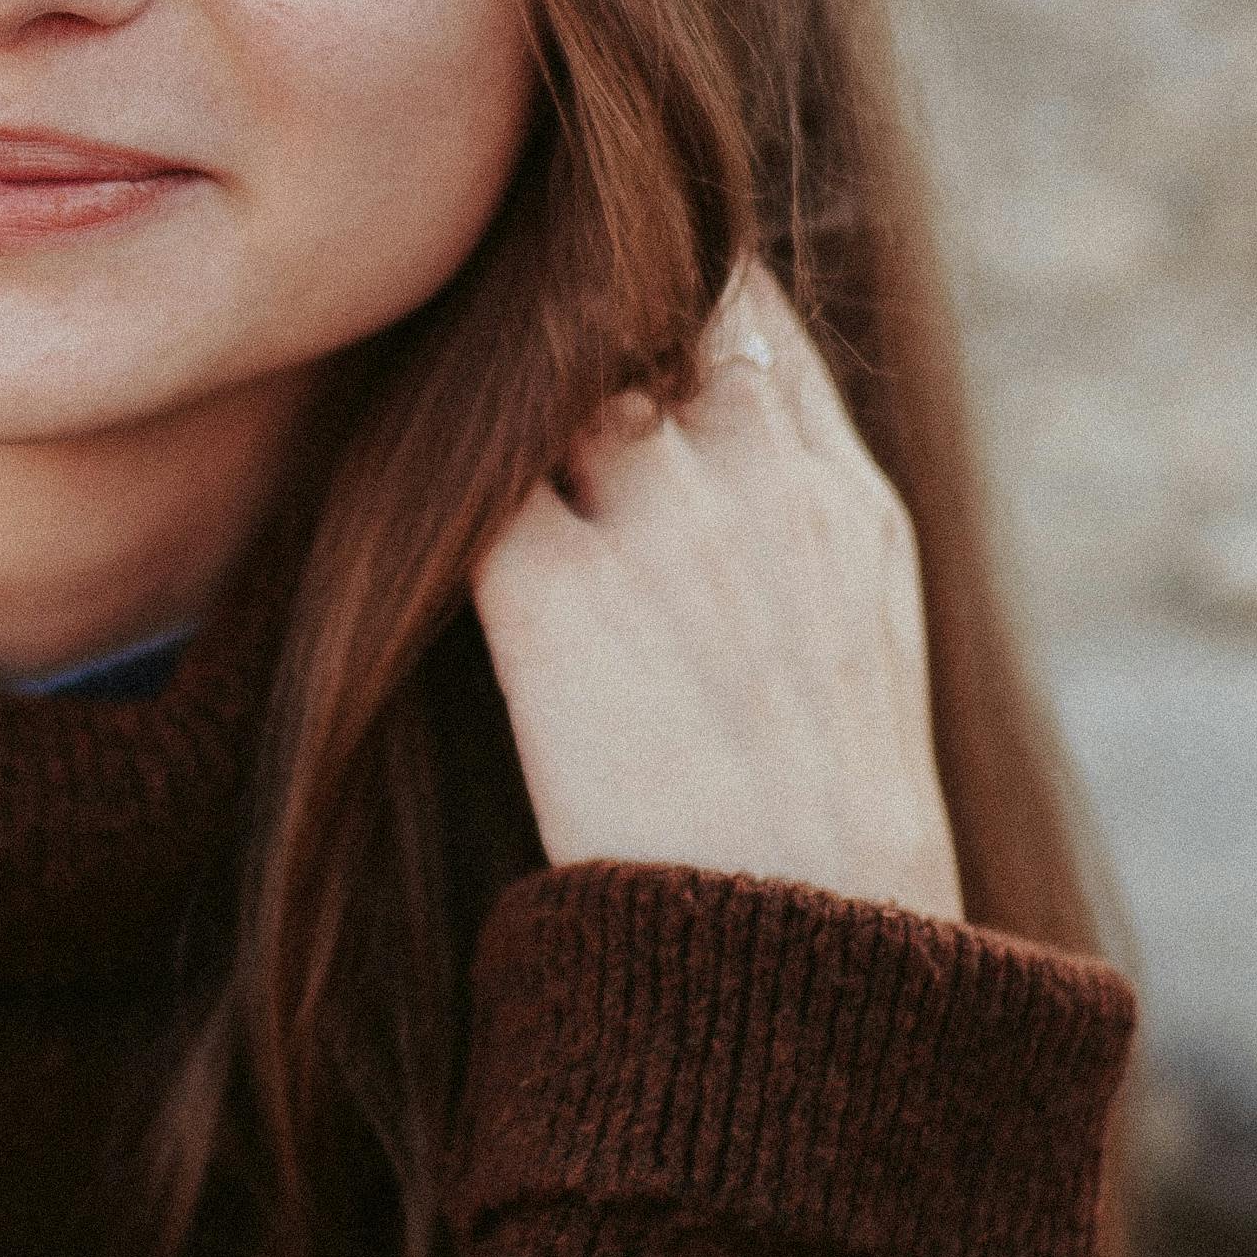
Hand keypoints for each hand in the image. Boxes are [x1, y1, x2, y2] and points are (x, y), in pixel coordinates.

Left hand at [471, 268, 963, 923]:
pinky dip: (429, 472)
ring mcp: (659, 530)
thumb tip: (715, 418)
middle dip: (573, 312)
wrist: (806, 961)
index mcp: (844, 500)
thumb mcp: (861, 635)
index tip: (606, 303)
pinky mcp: (549, 592)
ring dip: (494, 387)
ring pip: (549, 373)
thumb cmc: (818, 837)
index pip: (747, 316)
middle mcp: (760, 485)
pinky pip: (461, 473)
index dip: (668, 294)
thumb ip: (796, 510)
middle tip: (488, 333)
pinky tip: (396, 497)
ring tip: (429, 407)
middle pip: (644, 308)